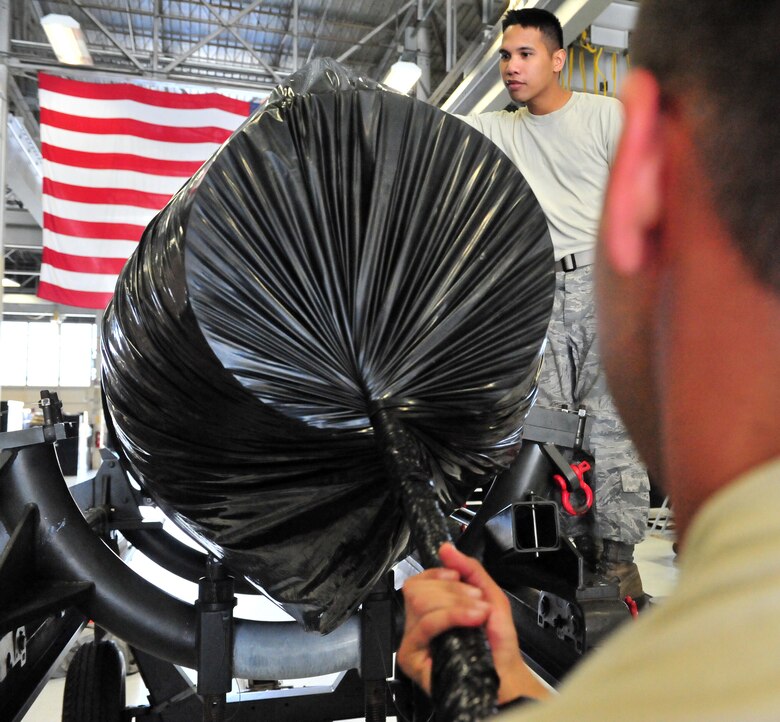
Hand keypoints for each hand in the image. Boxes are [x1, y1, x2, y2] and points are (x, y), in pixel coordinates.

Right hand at [397, 542, 549, 704]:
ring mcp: (413, 640)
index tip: (458, 578)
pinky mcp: (411, 657)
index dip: (437, 574)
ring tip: (478, 614)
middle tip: (477, 602)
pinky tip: (471, 620)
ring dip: (456, 604)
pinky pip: (426, 625)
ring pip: (421, 603)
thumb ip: (468, 568)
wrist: (507, 673)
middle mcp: (418, 623)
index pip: (417, 580)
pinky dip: (451, 617)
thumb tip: (446, 547)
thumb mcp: (488, 594)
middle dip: (452, 590)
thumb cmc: (497, 641)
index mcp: (430, 608)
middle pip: (417, 589)